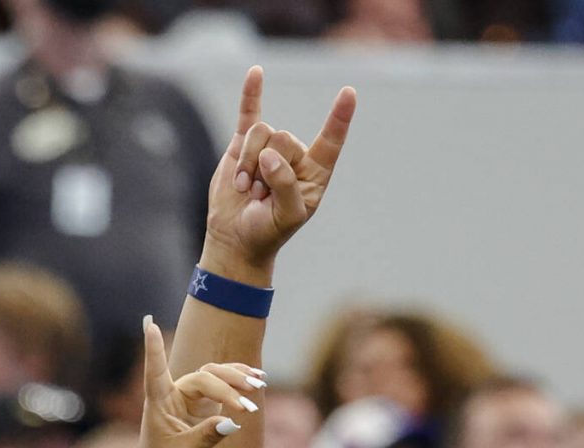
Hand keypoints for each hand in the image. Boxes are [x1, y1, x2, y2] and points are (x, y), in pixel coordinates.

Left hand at [134, 320, 266, 447]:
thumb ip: (207, 436)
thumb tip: (232, 422)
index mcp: (159, 404)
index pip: (155, 372)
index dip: (154, 349)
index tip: (148, 323)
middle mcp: (173, 394)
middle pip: (203, 376)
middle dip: (227, 388)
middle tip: (246, 407)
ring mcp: (190, 396)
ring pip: (215, 374)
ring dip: (237, 379)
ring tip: (259, 386)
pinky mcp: (204, 403)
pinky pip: (224, 384)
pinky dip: (239, 382)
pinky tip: (259, 381)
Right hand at [204, 66, 357, 270]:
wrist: (234, 238)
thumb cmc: (267, 231)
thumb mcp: (287, 216)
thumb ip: (285, 185)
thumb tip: (270, 155)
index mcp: (314, 172)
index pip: (331, 140)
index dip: (339, 118)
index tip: (349, 94)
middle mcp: (295, 155)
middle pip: (283, 139)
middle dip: (265, 168)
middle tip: (259, 196)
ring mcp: (269, 148)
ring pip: (260, 135)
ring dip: (247, 165)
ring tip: (245, 189)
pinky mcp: (243, 146)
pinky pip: (249, 114)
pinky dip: (251, 93)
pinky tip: (255, 72)